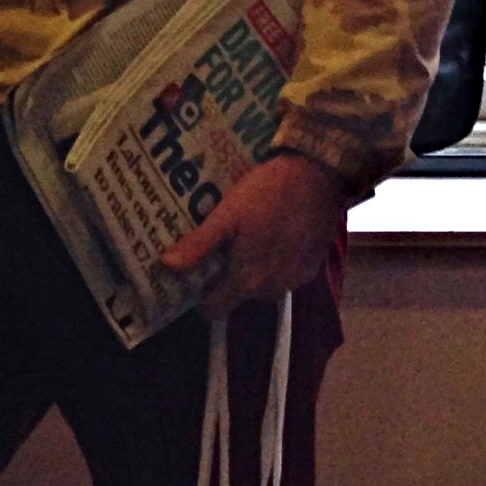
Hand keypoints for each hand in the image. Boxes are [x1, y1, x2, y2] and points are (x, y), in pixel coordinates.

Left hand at [157, 151, 349, 315]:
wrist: (319, 177)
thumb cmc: (268, 193)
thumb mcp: (227, 214)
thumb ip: (199, 244)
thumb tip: (167, 266)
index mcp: (248, 280)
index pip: (215, 309)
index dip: (200, 296)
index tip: (193, 277)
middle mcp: (273, 289)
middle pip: (238, 295)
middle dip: (226, 278)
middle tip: (218, 248)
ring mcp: (295, 280)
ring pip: (262, 286)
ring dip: (252, 270)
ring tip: (244, 240)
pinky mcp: (312, 268)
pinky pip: (284, 275)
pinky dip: (274, 263)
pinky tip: (270, 237)